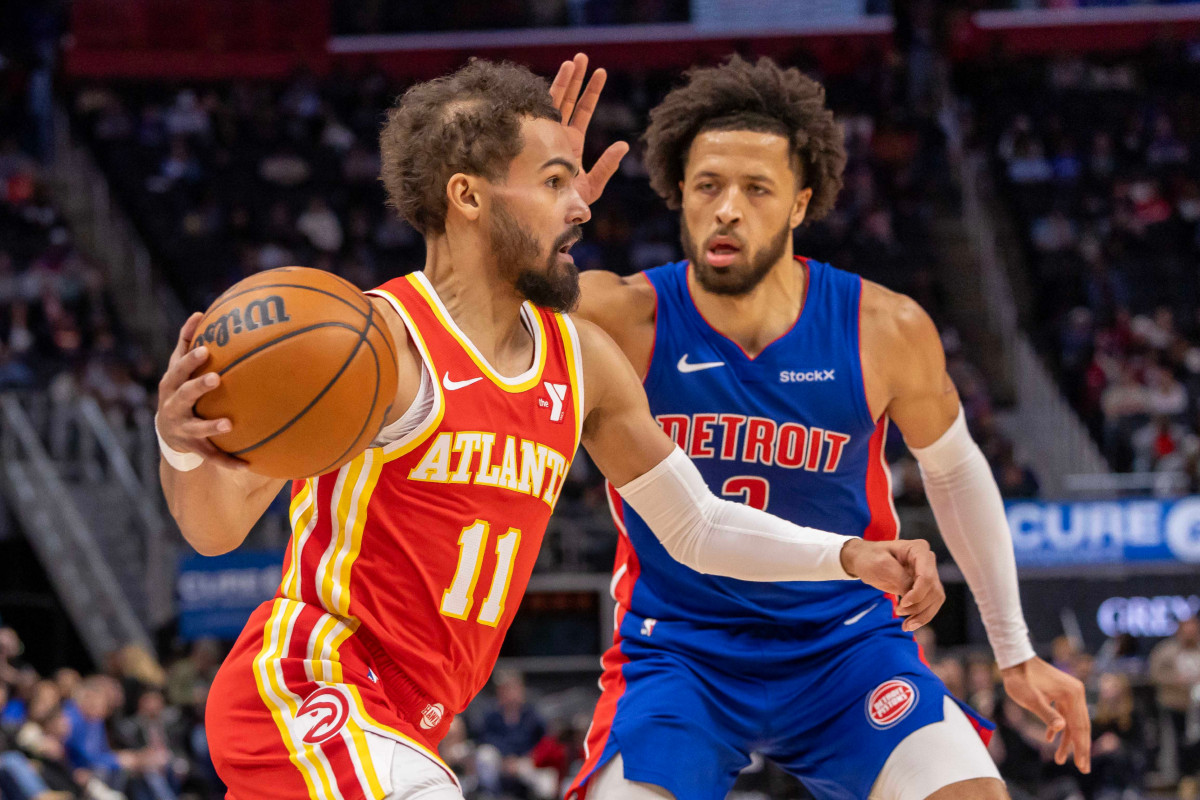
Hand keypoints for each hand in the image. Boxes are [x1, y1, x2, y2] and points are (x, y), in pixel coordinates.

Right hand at [157, 312, 244, 470]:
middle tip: (216, 378)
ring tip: (227, 424)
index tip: (206, 349)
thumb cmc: (179, 388)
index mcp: (172, 383)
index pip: (179, 367)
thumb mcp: (179, 367)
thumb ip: (187, 342)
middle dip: (198, 386)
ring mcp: (182, 427)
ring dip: (210, 426)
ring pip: (196, 427)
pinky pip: (212, 455)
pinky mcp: (193, 446)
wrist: (167, 430)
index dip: (190, 358)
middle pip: (184, 394)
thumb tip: (200, 312)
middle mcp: (173, 405)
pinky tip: (248, 465)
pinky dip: (228, 461)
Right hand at [548, 52, 629, 205]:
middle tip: (583, 56)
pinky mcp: (537, 140)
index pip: (583, 111)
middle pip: (569, 100)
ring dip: (565, 80)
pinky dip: (548, 95)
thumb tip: (624, 144)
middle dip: (576, 78)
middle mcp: (559, 136)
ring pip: (556, 102)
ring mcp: (547, 136)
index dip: (591, 92)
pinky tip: (556, 78)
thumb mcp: (594, 186)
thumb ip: (608, 166)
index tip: (600, 72)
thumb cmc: (570, 206)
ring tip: (575, 60)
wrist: (549, 216)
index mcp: (572, 144)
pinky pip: (542, 114)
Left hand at [840, 538, 943, 630]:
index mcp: (919, 549)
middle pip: (933, 590)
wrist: (864, 560)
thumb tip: (912, 598)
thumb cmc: (870, 558)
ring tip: (906, 626)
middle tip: (898, 613)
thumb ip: (900, 578)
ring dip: (922, 615)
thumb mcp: (881, 565)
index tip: (902, 604)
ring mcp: (928, 574)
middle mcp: (928, 561)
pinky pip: (930, 604)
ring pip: (935, 599)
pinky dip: (922, 616)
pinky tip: (910, 624)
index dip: (917, 594)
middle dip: (918, 606)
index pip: (927, 576)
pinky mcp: (924, 587)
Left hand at [1001, 656, 1089, 772]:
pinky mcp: (1060, 692)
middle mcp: (1075, 693)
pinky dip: (1058, 728)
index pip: (1080, 727)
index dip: (1081, 748)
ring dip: (1066, 741)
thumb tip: (1061, 729)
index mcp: (1073, 694)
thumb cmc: (1020, 678)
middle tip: (1082, 769)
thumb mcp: (1031, 699)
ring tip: (1060, 760)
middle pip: (1080, 726)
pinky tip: (1049, 739)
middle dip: (1079, 748)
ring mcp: (1069, 692)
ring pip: (1071, 721)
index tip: (1083, 766)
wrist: (1012, 659)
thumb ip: (1047, 714)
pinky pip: (1063, 714)